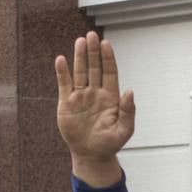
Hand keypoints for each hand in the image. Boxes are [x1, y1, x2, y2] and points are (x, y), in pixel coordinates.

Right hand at [55, 31, 135, 183]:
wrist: (91, 155)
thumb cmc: (109, 143)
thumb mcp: (124, 130)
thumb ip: (128, 111)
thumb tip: (130, 92)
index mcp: (110, 97)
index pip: (110, 72)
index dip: (108, 58)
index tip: (106, 44)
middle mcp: (95, 93)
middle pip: (94, 68)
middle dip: (93, 52)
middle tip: (91, 35)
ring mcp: (80, 96)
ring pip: (80, 72)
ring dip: (80, 57)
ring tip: (80, 41)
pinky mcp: (66, 103)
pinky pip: (64, 84)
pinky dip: (62, 72)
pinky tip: (61, 60)